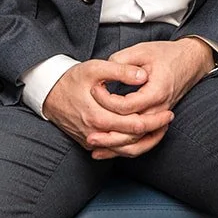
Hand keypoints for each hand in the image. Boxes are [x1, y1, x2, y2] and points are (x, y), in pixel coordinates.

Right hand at [41, 57, 175, 159]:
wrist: (49, 93)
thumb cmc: (73, 79)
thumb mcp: (95, 68)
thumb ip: (120, 71)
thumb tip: (143, 76)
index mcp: (97, 115)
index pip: (133, 125)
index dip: (154, 120)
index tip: (169, 112)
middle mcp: (93, 132)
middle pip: (131, 139)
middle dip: (153, 131)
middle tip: (169, 119)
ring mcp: (90, 140)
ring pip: (123, 150)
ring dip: (144, 142)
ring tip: (160, 129)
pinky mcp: (89, 142)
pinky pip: (113, 150)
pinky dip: (130, 146)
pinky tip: (143, 136)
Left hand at [83, 38, 215, 158]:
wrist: (192, 60)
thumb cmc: (167, 54)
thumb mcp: (142, 50)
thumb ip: (121, 61)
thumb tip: (103, 75)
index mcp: (156, 91)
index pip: (126, 106)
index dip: (106, 100)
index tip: (94, 89)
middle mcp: (160, 108)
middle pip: (132, 130)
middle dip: (107, 133)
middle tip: (88, 130)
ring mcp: (160, 116)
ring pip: (138, 141)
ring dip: (115, 146)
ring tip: (93, 145)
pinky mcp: (158, 119)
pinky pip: (144, 141)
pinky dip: (127, 148)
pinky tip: (109, 150)